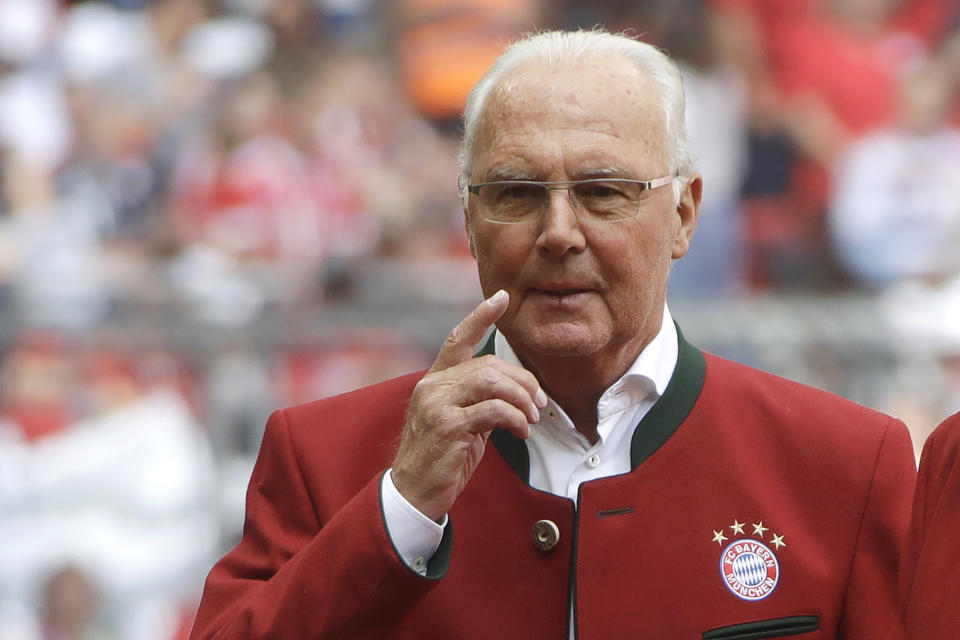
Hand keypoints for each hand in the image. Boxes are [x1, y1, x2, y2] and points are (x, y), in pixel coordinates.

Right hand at [391, 290, 547, 521]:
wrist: (414, 493)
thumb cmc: (441, 457)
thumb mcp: (460, 421)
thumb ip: (478, 399)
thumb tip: (515, 389)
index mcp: (434, 381)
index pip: (457, 338)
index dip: (480, 317)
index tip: (502, 298)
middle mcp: (432, 386)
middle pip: (487, 364)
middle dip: (522, 381)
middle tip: (539, 403)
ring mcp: (437, 405)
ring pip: (491, 381)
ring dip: (521, 399)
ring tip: (532, 418)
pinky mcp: (448, 426)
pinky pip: (493, 410)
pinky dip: (515, 418)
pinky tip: (522, 431)